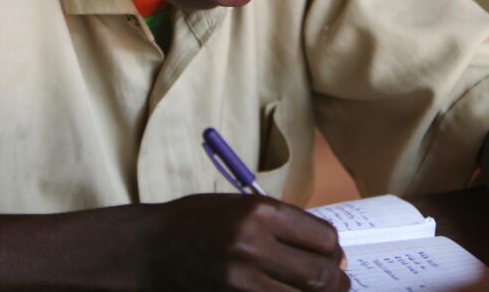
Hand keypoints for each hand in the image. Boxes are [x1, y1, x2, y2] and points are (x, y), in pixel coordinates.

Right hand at [143, 193, 348, 290]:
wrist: (149, 248)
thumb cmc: (195, 221)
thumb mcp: (241, 206)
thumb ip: (283, 223)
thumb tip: (329, 248)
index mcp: (258, 212)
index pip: (323, 238)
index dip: (335, 249)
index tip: (334, 254)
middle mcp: (252, 246)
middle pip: (320, 274)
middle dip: (336, 279)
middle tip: (339, 279)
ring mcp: (241, 280)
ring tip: (320, 290)